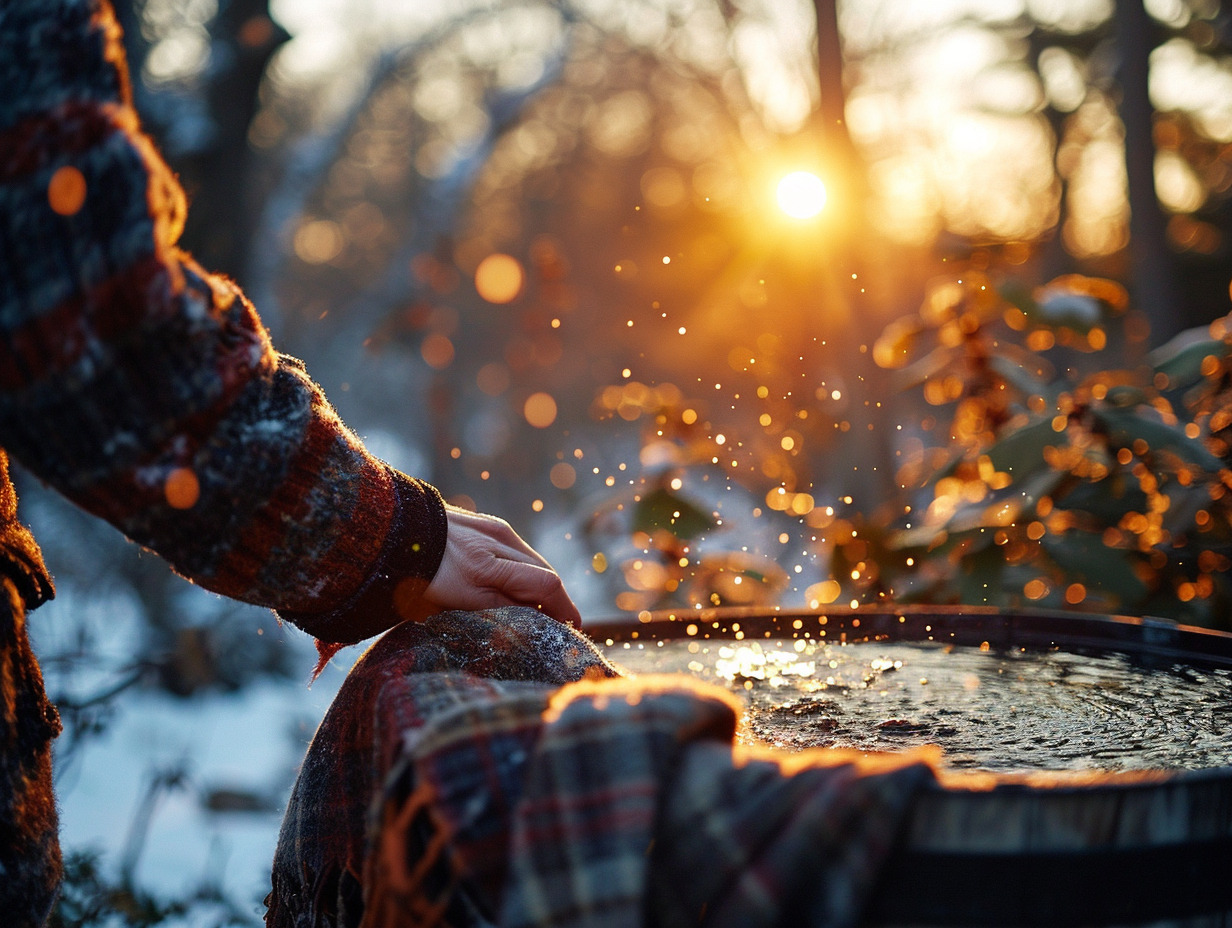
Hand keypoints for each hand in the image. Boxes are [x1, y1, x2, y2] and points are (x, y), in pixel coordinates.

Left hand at [422, 505, 581, 626]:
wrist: (389, 533)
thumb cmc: (419, 575)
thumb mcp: (461, 601)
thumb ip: (503, 608)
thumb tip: (538, 618)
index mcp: (496, 561)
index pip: (547, 584)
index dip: (564, 608)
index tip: (573, 627)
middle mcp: (501, 538)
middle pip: (542, 571)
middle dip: (553, 598)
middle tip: (555, 623)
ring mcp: (492, 527)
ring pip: (528, 560)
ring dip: (535, 584)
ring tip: (532, 608)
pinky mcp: (481, 523)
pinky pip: (511, 549)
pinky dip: (518, 569)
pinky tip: (508, 583)